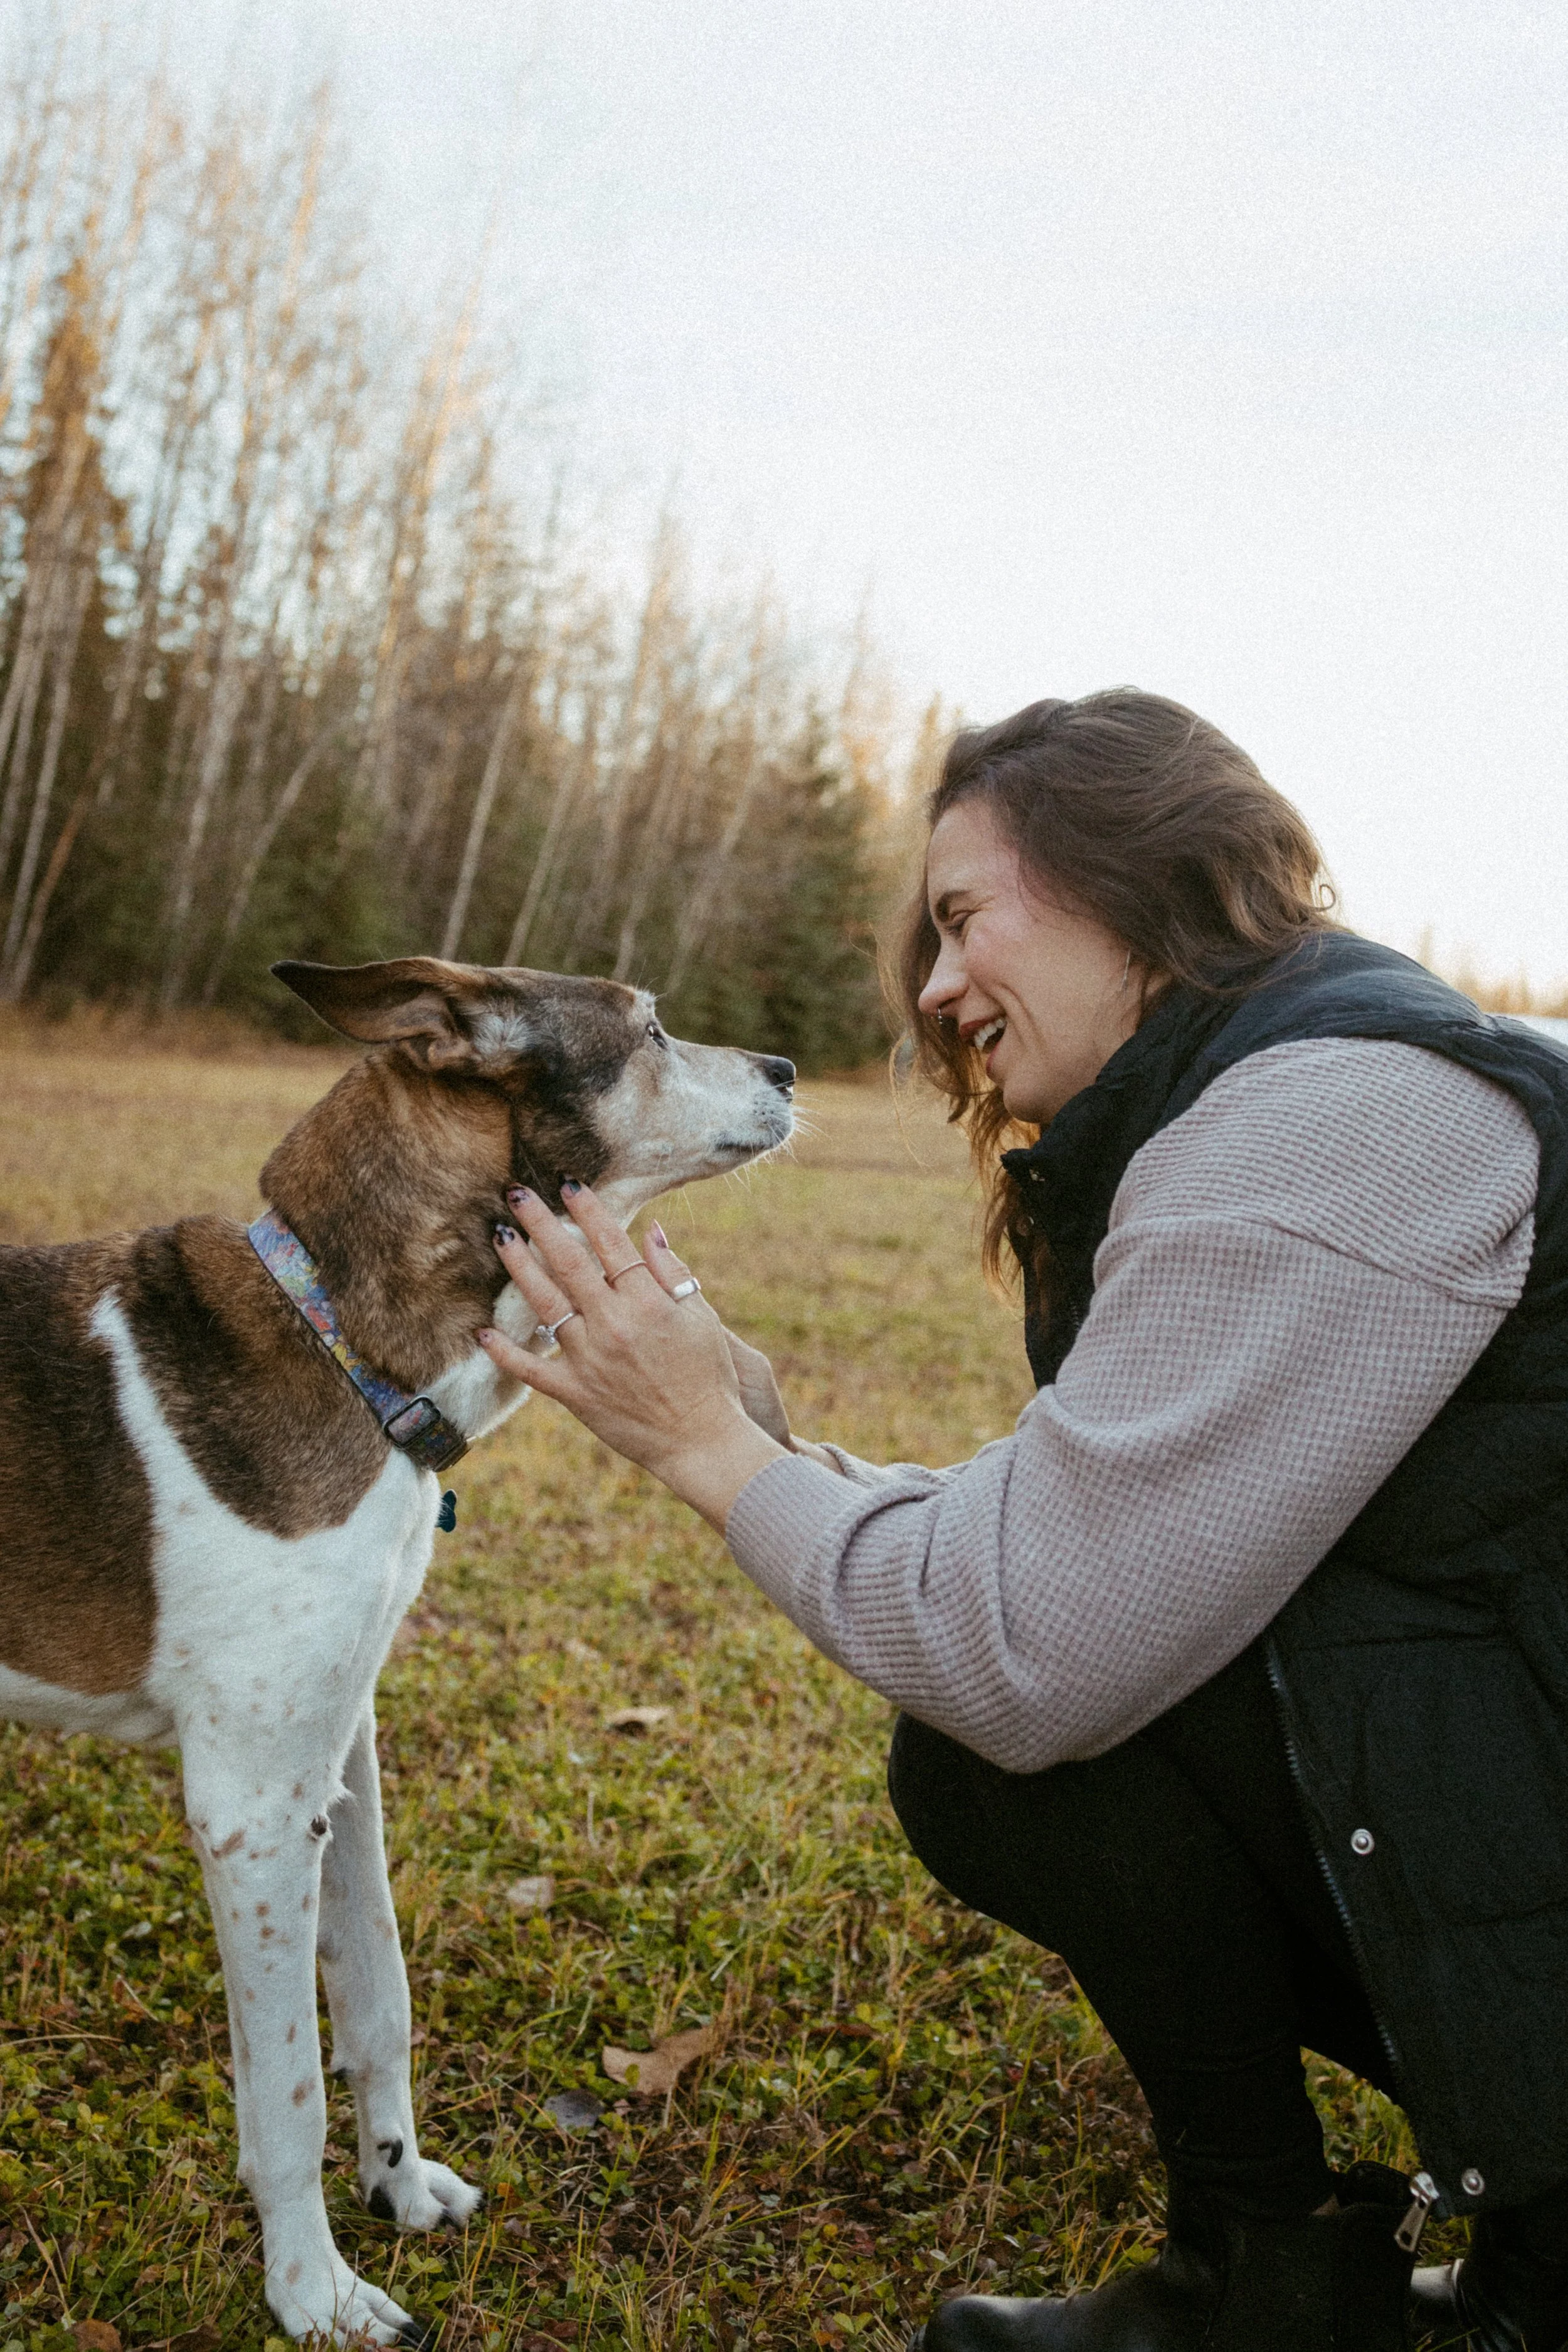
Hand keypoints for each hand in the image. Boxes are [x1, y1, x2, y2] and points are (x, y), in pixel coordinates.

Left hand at [477, 1184, 784, 1530]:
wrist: (702, 1440)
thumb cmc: (709, 1376)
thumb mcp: (702, 1317)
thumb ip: (673, 1272)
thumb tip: (650, 1230)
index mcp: (647, 1301)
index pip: (610, 1242)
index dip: (587, 1209)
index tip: (568, 1183)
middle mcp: (613, 1323)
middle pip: (568, 1262)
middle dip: (539, 1222)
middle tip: (516, 1194)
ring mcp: (590, 1358)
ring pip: (544, 1303)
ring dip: (518, 1267)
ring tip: (500, 1237)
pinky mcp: (576, 1393)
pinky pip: (532, 1369)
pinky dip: (505, 1352)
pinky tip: (484, 1332)